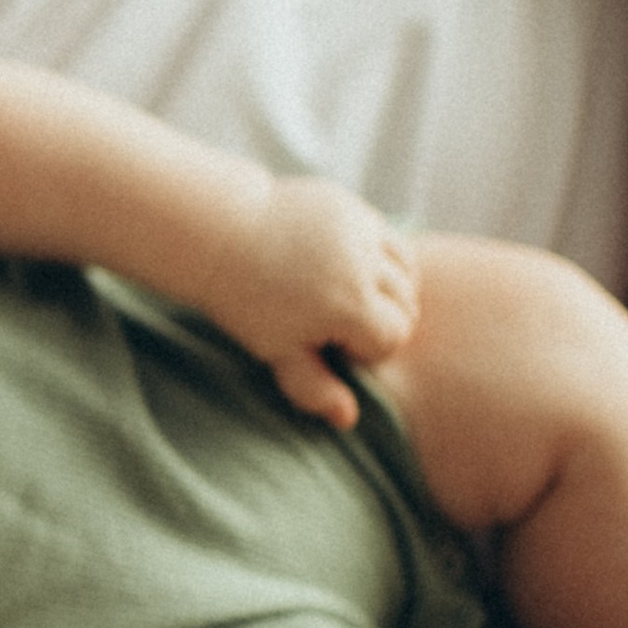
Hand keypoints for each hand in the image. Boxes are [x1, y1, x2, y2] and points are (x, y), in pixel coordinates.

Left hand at [193, 178, 419, 428]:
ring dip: (390, 288)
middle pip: (407, 306)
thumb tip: (349, 420)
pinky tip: (351, 267)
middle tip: (336, 321)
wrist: (220, 235)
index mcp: (350, 306)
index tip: (329, 342)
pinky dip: (383, 256)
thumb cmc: (246, 301)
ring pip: (407, 271)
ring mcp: (361, 230)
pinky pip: (391, 238)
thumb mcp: (276, 350)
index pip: (393, 338)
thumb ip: (314, 386)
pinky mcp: (353, 207)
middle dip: (382, 319)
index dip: (365, 348)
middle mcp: (364, 265)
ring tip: (348, 296)